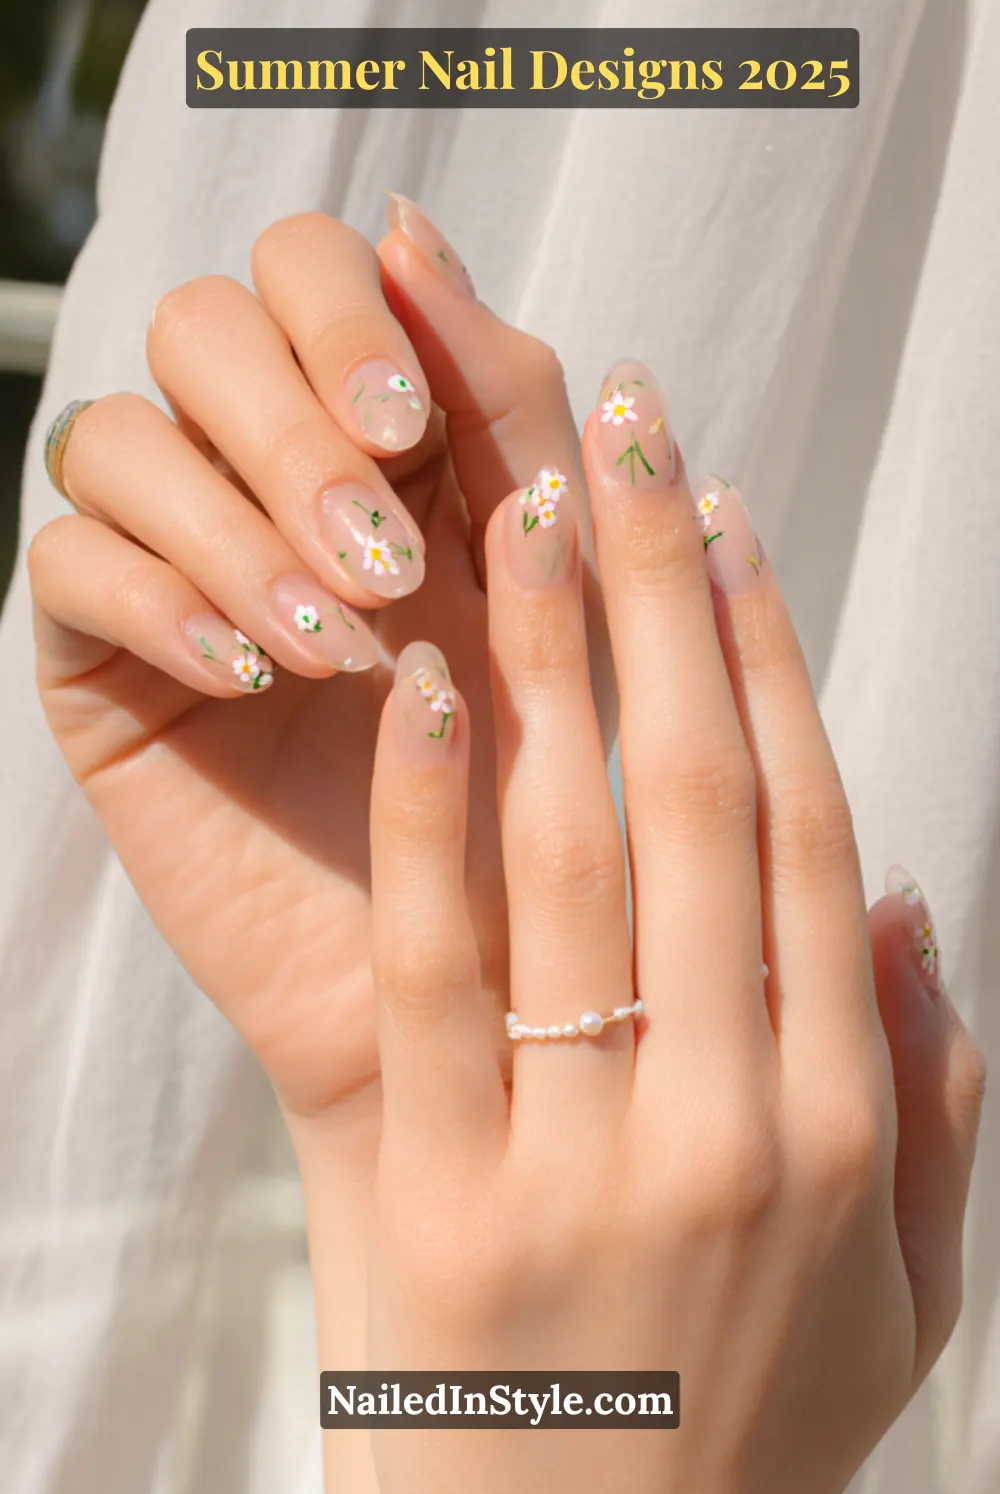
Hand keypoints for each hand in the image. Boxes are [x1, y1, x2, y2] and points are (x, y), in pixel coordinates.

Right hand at [28, 201, 608, 1120]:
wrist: (467, 960)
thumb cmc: (532, 763)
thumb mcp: (545, 570)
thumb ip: (505, 402)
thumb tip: (415, 225)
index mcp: (372, 426)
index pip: (309, 269)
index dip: (345, 319)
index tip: (408, 429)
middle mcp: (256, 468)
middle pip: (200, 328)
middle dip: (288, 432)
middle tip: (378, 559)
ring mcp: (166, 556)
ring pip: (118, 438)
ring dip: (234, 529)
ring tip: (336, 648)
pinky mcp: (99, 652)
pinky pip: (65, 564)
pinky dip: (161, 601)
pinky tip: (250, 676)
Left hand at [344, 366, 985, 1493]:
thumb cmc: (746, 1412)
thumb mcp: (905, 1285)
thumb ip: (931, 1092)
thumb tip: (911, 901)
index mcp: (835, 1118)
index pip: (809, 833)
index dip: (775, 661)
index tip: (729, 526)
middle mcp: (722, 1110)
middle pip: (702, 796)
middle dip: (667, 592)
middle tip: (633, 430)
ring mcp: (577, 1147)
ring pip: (573, 848)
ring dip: (548, 656)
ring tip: (524, 500)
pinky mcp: (436, 1185)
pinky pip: (430, 962)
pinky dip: (427, 812)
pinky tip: (415, 684)